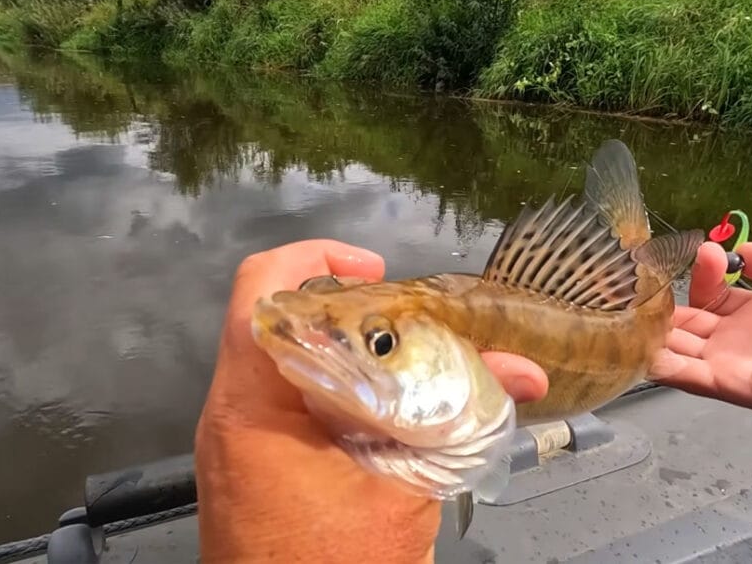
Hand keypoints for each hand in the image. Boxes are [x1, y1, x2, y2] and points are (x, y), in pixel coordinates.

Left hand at [194, 240, 548, 563]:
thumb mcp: (406, 493)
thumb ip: (459, 421)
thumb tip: (523, 373)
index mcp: (253, 406)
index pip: (261, 291)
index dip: (317, 258)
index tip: (379, 273)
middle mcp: (229, 413)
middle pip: (276, 317)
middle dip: (345, 305)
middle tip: (406, 319)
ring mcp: (233, 441)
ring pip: (281, 359)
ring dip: (342, 348)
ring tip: (404, 361)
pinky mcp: (247, 466)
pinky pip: (283, 400)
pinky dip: (331, 387)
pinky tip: (382, 409)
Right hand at [651, 241, 751, 445]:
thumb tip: (744, 253)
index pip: (716, 297)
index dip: (701, 274)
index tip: (700, 249)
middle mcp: (748, 343)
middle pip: (688, 326)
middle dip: (660, 306)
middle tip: (636, 283)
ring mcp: (740, 366)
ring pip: (678, 351)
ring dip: (650, 334)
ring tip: (622, 310)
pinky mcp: (738, 385)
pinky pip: (688, 377)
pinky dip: (659, 364)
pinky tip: (636, 346)